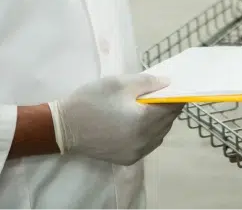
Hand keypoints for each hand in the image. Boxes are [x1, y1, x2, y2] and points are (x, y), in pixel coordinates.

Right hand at [49, 74, 183, 165]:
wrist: (64, 127)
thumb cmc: (92, 100)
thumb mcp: (119, 83)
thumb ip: (148, 82)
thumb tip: (168, 83)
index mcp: (144, 121)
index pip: (172, 107)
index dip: (176, 96)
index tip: (177, 86)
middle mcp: (144, 141)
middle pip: (167, 122)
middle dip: (168, 108)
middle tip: (162, 94)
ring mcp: (137, 152)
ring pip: (159, 135)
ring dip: (160, 121)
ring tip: (150, 107)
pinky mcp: (128, 159)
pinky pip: (148, 145)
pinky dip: (150, 133)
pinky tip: (140, 123)